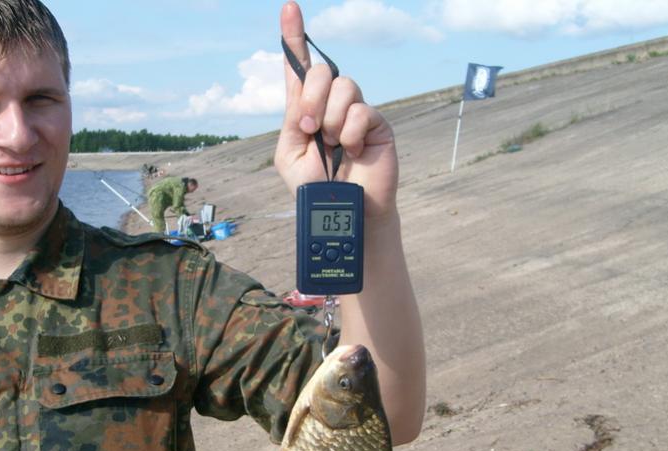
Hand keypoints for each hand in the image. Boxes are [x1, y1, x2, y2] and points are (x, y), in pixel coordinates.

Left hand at [275, 1, 398, 218]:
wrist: (344, 213)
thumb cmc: (315, 187)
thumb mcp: (290, 154)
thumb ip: (293, 120)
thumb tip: (308, 99)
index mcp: (306, 109)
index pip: (301, 68)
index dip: (294, 36)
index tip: (289, 7)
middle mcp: (332, 105)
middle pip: (323, 71)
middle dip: (312, 98)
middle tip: (311, 128)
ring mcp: (356, 112)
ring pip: (344, 87)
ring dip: (332, 119)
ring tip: (334, 145)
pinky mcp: (377, 123)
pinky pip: (362, 110)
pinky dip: (351, 132)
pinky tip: (353, 150)